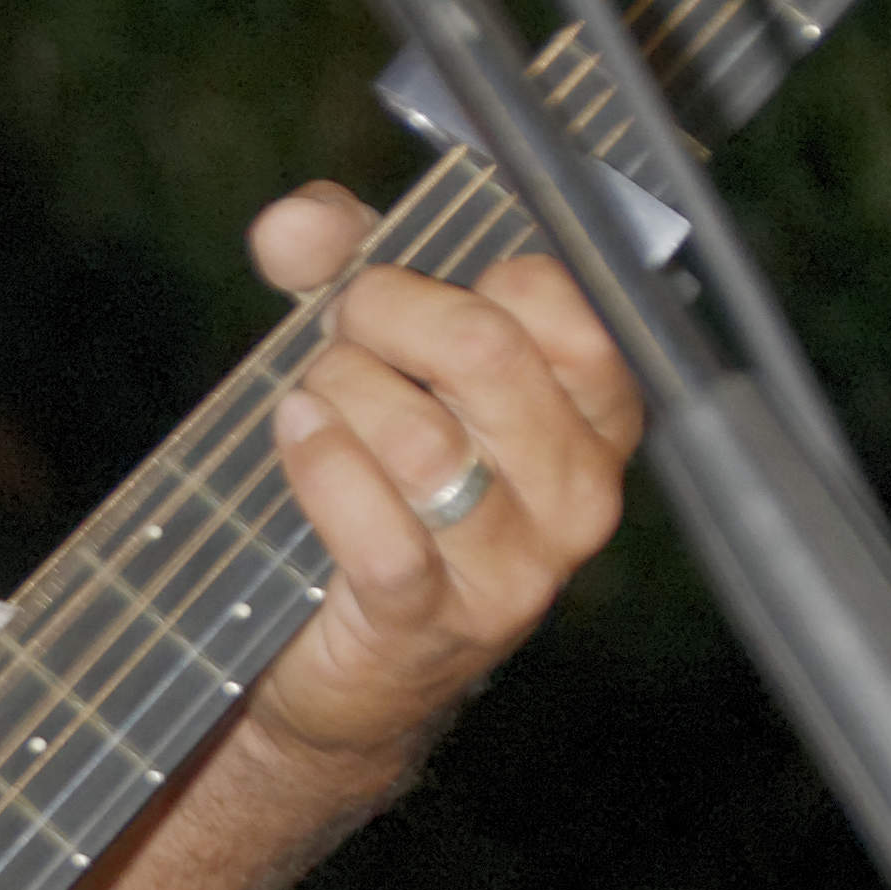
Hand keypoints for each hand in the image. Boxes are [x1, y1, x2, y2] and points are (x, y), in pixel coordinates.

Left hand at [244, 180, 642, 775]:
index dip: (449, 275)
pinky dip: (320, 466)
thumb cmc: (380, 486)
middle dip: (379, 321)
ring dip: (339, 396)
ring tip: (310, 403)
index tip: (387, 292)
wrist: (351, 664)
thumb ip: (344, 267)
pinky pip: (376, 526)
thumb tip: (295, 224)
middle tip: (335, 341)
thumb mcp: (379, 357)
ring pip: (422, 436)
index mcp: (595, 413)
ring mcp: (517, 564)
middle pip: (482, 351)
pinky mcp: (436, 620)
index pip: (554, 297)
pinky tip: (296, 438)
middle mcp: (580, 490)